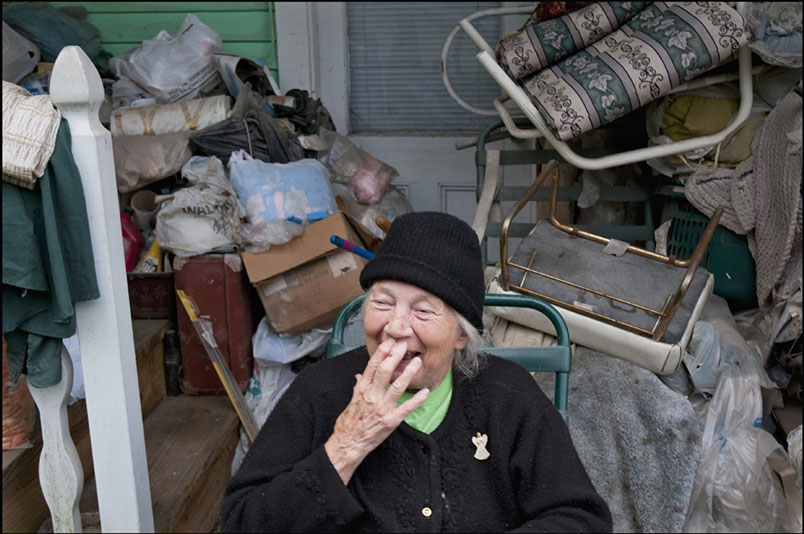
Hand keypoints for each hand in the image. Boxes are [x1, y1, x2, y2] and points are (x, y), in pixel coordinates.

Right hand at [324, 339, 429, 484]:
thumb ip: (358, 387)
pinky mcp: (391, 421)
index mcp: (362, 390)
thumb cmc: (349, 423)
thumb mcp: (351, 401)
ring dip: (408, 373)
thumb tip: (359, 375)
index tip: (389, 342)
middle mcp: (372, 396)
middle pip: (384, 371)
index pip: (372, 366)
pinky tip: (425, 392)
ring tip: (417, 362)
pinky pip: (406, 408)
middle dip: (395, 356)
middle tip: (403, 345)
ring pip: (397, 386)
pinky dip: (417, 400)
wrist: (348, 444)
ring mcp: (382, 408)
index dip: (382, 353)